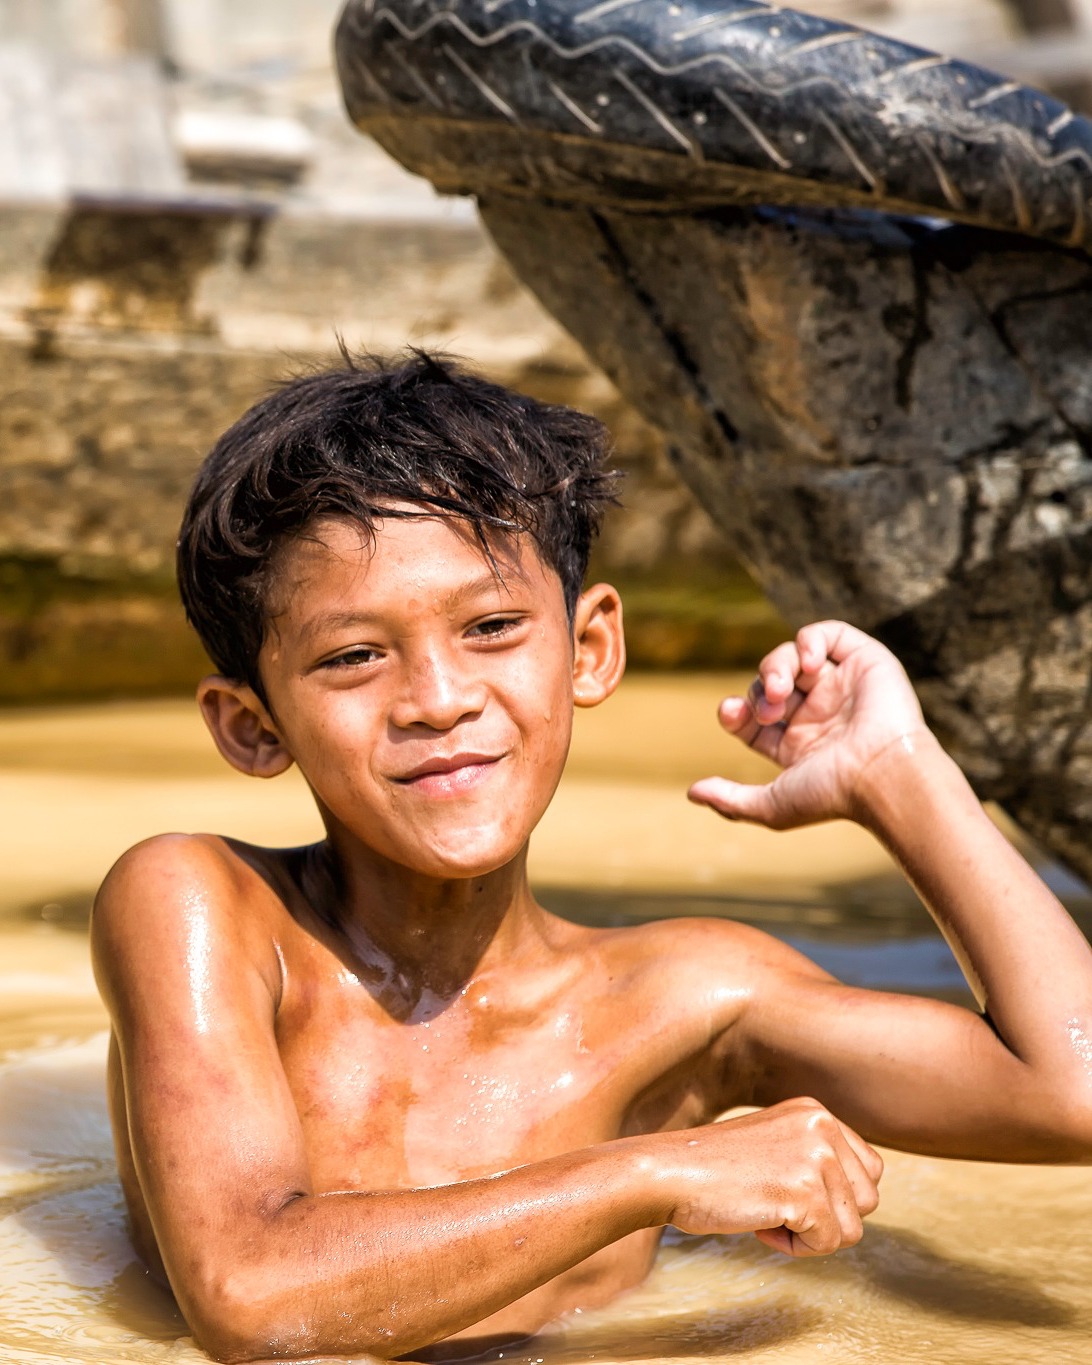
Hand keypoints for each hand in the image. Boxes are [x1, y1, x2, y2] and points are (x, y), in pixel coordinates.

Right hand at [656, 1098, 882, 1256]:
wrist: (668, 1173)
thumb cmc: (714, 1169)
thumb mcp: (776, 1144)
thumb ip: (816, 1157)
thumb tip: (864, 1198)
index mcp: (815, 1111)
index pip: (869, 1170)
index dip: (835, 1197)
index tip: (790, 1194)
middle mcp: (821, 1125)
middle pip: (867, 1201)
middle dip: (827, 1218)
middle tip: (777, 1207)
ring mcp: (815, 1156)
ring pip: (853, 1228)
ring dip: (811, 1235)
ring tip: (768, 1214)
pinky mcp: (804, 1191)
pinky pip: (827, 1244)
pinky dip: (795, 1249)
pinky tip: (760, 1225)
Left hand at [688, 620, 930, 829]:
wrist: (882, 774)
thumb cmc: (832, 793)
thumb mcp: (771, 805)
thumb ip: (731, 801)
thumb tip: (692, 793)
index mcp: (797, 744)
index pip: (752, 717)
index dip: (736, 711)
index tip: (731, 713)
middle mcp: (818, 713)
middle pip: (768, 683)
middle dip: (759, 690)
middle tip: (769, 708)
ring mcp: (840, 685)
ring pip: (792, 656)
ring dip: (776, 667)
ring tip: (783, 689)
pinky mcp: (864, 661)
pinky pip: (828, 633)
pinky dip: (810, 640)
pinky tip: (810, 664)